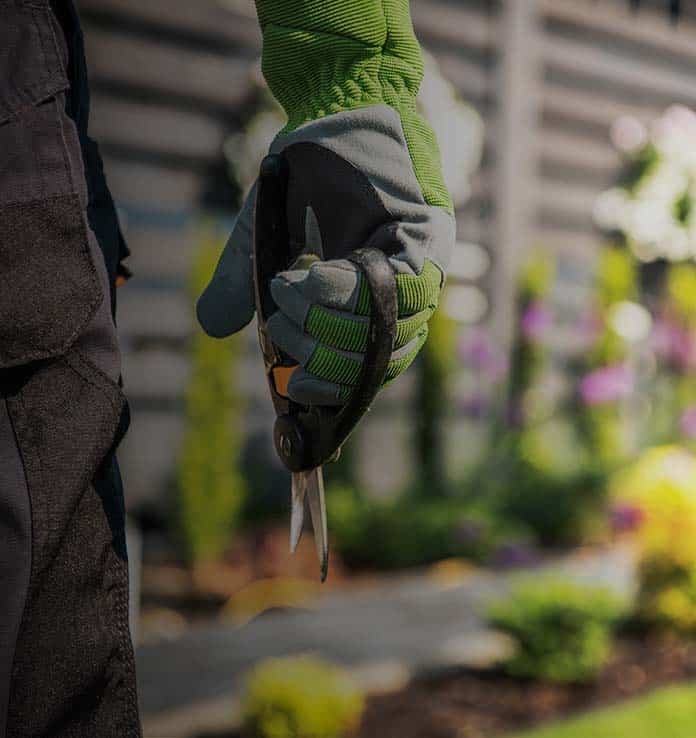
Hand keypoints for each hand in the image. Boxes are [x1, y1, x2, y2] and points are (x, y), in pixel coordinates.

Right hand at [197, 106, 454, 405]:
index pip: (363, 370)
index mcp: (375, 302)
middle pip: (377, 362)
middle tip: (279, 333)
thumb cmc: (304, 172)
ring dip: (325, 328)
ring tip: (283, 300)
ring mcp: (425, 265)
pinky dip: (340, 295)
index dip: (330, 388)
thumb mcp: (264, 237)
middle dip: (321, 360)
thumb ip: (243, 285)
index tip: (292, 388)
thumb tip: (211, 327)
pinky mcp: (430, 235)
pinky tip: (302, 280)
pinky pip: (395, 290)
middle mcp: (408, 291)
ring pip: (385, 333)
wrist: (333, 101)